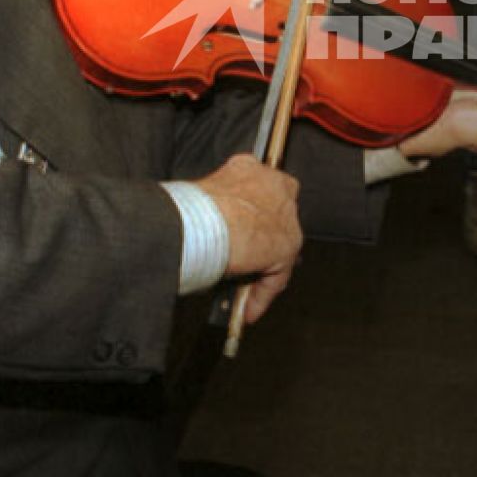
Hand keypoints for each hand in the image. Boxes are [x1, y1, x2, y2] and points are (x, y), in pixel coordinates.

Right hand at [193, 154, 301, 324]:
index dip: (252, 210)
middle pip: (277, 215)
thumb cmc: (189, 208)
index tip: (239, 229)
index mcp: (247, 168)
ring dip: (264, 269)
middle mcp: (274, 186)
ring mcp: (284, 216)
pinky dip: (262, 294)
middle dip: (264, 236)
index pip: (260, 188)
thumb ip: (211, 207)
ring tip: (245, 292)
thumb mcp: (200, 197)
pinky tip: (248, 309)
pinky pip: (276, 275)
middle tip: (245, 259)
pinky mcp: (286, 245)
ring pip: (278, 246)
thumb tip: (196, 229)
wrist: (199, 222)